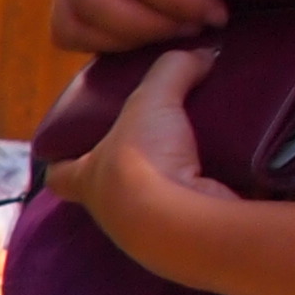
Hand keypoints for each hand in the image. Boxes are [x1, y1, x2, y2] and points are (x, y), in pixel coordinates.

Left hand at [42, 47, 228, 278]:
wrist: (184, 224)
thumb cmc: (145, 163)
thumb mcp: (152, 101)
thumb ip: (171, 70)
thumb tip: (201, 55)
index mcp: (88, 180)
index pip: (58, 175)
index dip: (60, 160)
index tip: (66, 147)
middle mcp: (113, 212)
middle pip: (111, 190)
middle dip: (129, 170)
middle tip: (157, 141)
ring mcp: (151, 232)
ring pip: (158, 205)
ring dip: (176, 183)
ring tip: (205, 150)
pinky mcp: (192, 240)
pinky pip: (199, 212)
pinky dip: (213, 194)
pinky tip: (235, 171)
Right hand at [52, 0, 239, 50]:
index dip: (178, 0)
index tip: (218, 12)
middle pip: (96, 3)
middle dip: (150, 26)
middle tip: (197, 25)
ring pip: (74, 24)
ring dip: (126, 39)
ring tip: (173, 28)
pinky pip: (67, 29)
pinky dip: (102, 41)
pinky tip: (145, 30)